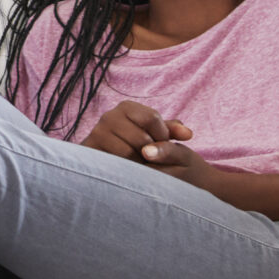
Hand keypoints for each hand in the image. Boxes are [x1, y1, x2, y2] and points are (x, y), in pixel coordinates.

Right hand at [80, 100, 195, 169]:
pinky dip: (128, 170)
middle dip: (151, 153)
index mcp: (126, 107)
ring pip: (129, 152)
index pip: (151, 118)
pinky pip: (116, 163)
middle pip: (141, 137)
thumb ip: (171, 131)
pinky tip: (131, 171)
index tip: (162, 146)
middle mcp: (109, 116)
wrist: (100, 159)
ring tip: (142, 166)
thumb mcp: (153, 134)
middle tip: (152, 161)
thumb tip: (188, 134)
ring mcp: (98, 132)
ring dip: (140, 164)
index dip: (162, 136)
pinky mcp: (91, 149)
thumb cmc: (133, 144)